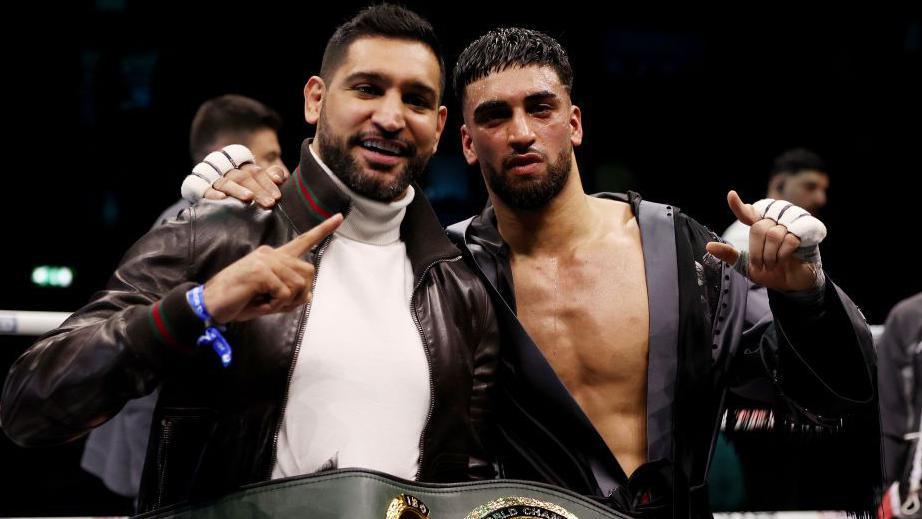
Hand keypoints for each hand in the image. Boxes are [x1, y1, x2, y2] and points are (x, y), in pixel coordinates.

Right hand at [202, 213, 342, 322]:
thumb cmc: (239, 300)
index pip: (302, 240)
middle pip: (308, 271)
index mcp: (273, 257)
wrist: (211, 304)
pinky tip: (259, 303)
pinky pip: (284, 293)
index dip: (323, 230)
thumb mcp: (270, 299)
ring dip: (285, 302)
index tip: (339, 218)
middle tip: (279, 304)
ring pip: (298, 284)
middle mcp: (271, 254)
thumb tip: (308, 295)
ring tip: (265, 302)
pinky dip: (275, 305)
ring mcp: (265, 260)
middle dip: (301, 294)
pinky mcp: (259, 271)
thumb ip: (290, 294)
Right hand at [203, 164, 288, 208]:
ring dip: (237, 190)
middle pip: (243, 177)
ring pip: (226, 182)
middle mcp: (227, 171)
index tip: (277, 196)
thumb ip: (270, 177)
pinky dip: (212, 194)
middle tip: (270, 203)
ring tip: (248, 198)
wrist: (213, 201)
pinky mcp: (199, 190)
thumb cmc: (244, 192)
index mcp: (242, 167)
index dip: (267, 183)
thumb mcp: (259, 183)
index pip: (256, 172)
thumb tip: (280, 178)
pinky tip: (222, 199)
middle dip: (258, 190)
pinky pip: (205, 190)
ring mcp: (213, 180)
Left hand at [706, 191, 821, 291]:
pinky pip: (789, 239)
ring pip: (773, 234)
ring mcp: (791, 225)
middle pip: (758, 228)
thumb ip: (730, 255)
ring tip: (772, 264)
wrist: (792, 283)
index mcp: (760, 226)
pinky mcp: (806, 231)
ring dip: (770, 255)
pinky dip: (783, 254)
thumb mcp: (746, 265)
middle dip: (757, 251)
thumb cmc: (770, 270)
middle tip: (761, 264)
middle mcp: (775, 221)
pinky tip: (785, 259)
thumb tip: (709, 246)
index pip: (748, 213)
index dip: (738, 206)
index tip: (731, 195)